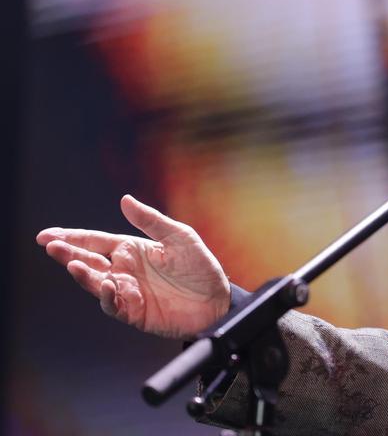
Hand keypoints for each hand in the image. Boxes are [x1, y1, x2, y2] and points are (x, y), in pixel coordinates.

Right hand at [37, 195, 231, 339]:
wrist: (216, 301)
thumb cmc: (200, 268)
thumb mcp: (178, 236)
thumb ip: (150, 220)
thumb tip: (125, 199)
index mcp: (132, 249)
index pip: (95, 241)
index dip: (71, 237)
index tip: (47, 235)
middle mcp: (124, 270)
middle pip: (88, 260)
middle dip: (68, 253)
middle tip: (51, 246)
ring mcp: (127, 292)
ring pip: (95, 283)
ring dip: (82, 274)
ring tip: (74, 264)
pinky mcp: (133, 312)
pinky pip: (114, 304)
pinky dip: (107, 296)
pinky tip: (107, 285)